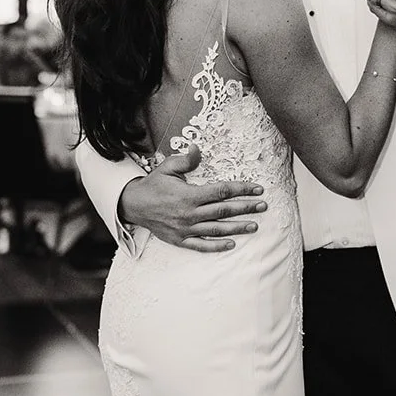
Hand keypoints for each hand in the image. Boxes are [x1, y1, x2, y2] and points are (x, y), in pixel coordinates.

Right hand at [116, 143, 266, 252]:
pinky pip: (201, 245)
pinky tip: (231, 244)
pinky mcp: (180, 240)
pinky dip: (216, 246)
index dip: (242, 189)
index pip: (222, 191)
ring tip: (254, 225)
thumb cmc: (153, 184)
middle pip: (224, 210)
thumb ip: (186, 160)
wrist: (133, 205)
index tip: (257, 188)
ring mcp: (185, 229)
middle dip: (246, 208)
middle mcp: (190, 213)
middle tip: (263, 206)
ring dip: (237, 227)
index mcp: (189, 195)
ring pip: (217, 229)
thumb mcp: (167, 167)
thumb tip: (197, 148)